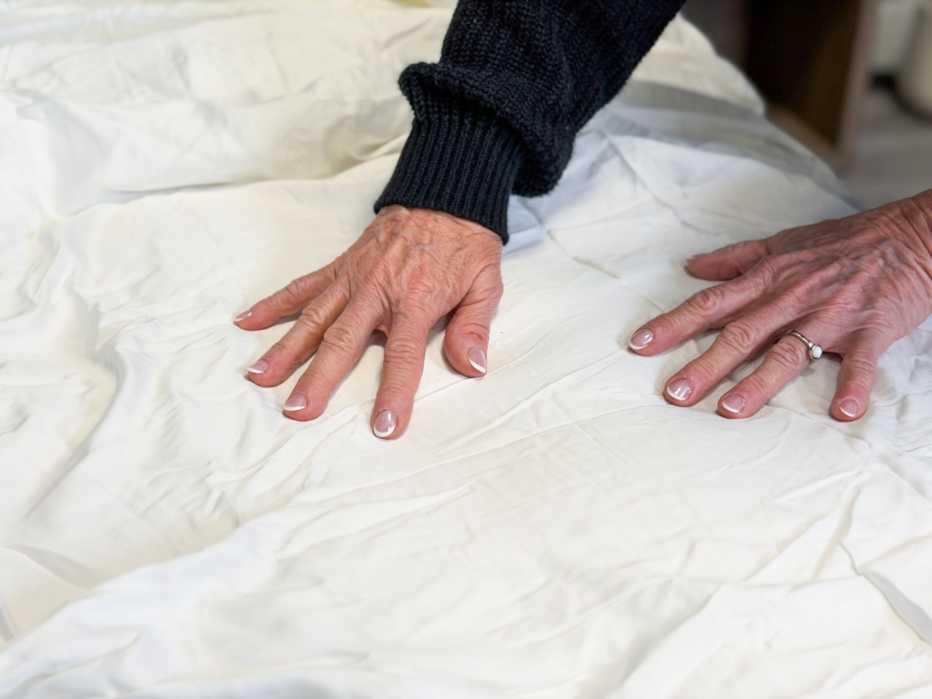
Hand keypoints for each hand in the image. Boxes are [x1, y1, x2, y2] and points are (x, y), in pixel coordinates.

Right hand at [235, 206, 503, 438]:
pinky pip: (304, 286)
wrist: (446, 194)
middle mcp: (378, 292)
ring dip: (285, 349)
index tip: (383, 428)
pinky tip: (247, 321)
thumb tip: (472, 367)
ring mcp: (353, 278)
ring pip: (314, 318)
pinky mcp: (341, 266)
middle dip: (318, 379)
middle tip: (298, 411)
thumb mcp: (486, 284)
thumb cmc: (466, 245)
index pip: (404, 357)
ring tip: (259, 377)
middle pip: (343, 342)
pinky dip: (275, 303)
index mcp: (416, 302)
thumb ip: (474, 328)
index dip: (393, 393)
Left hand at [627, 192, 931, 420]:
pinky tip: (842, 413)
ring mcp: (830, 315)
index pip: (710, 304)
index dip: (673, 324)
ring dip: (758, 384)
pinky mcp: (870, 329)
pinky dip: (852, 386)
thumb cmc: (844, 241)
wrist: (913, 234)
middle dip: (703, 366)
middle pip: (739, 335)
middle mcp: (791, 298)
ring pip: (788, 352)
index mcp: (768, 278)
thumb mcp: (783, 242)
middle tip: (673, 395)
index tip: (639, 346)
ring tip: (729, 412)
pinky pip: (860, 362)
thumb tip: (691, 266)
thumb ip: (735, 258)